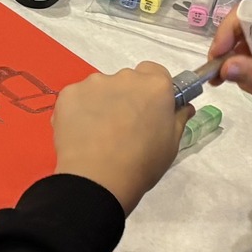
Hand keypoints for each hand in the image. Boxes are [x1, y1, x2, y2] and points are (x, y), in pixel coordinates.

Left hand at [52, 63, 188, 213]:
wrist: (97, 179)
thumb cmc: (142, 163)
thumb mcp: (171, 144)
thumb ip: (177, 119)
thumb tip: (182, 107)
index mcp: (155, 86)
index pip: (156, 72)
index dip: (153, 90)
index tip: (150, 109)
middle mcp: (125, 77)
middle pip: (128, 80)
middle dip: (127, 97)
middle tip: (124, 127)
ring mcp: (93, 83)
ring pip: (101, 89)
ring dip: (102, 104)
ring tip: (99, 135)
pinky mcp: (68, 94)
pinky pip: (78, 98)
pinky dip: (79, 111)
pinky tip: (81, 134)